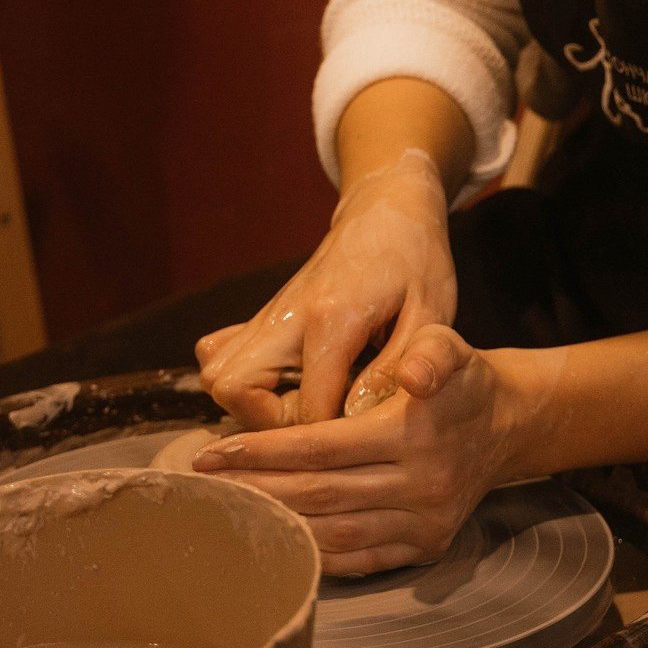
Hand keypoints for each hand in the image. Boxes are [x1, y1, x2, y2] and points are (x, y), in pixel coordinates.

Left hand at [193, 323, 531, 574]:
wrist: (507, 423)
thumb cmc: (461, 380)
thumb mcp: (451, 346)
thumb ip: (432, 352)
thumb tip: (414, 372)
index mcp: (413, 435)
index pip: (321, 447)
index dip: (264, 450)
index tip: (215, 450)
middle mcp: (420, 486)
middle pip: (319, 494)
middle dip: (258, 488)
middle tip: (208, 484)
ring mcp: (424, 523)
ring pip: (335, 532)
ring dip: (280, 523)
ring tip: (234, 509)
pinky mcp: (427, 547)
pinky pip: (361, 558)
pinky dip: (318, 551)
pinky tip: (283, 536)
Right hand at [195, 147, 456, 429]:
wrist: (387, 208)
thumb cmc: (416, 258)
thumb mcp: (431, 311)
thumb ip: (400, 365)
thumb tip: (360, 417)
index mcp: (332, 317)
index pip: (306, 407)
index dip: (329, 438)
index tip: (358, 439)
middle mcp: (286, 315)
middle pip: (230, 388)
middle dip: (271, 424)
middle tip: (321, 418)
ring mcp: (269, 314)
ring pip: (217, 375)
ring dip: (253, 404)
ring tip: (306, 402)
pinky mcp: (264, 316)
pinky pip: (222, 355)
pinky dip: (243, 381)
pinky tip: (285, 383)